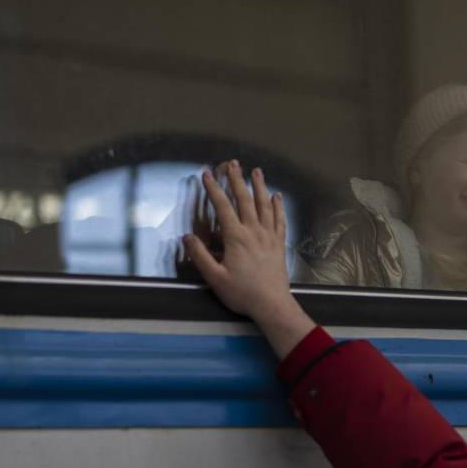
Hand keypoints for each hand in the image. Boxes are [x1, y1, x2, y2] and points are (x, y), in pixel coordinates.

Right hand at [184, 161, 314, 356]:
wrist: (272, 304)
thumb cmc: (242, 293)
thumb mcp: (215, 278)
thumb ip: (200, 256)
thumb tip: (187, 237)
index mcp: (236, 237)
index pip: (222, 207)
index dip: (214, 189)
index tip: (207, 174)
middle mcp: (254, 231)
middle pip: (245, 199)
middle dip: (237, 179)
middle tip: (233, 163)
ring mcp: (269, 236)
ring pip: (264, 205)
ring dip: (260, 186)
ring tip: (257, 171)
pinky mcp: (280, 244)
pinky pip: (280, 220)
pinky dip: (278, 206)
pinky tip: (277, 196)